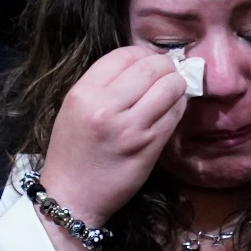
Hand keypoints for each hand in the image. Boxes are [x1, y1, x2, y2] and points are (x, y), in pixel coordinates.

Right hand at [39, 46, 187, 235]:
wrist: (71, 197)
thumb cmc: (73, 152)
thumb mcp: (75, 108)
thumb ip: (103, 84)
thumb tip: (143, 64)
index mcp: (83, 93)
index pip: (124, 54)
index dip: (142, 53)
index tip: (147, 62)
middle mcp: (106, 107)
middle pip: (151, 67)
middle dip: (164, 66)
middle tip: (166, 73)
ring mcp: (130, 128)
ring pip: (170, 87)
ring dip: (176, 84)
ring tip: (172, 90)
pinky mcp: (149, 146)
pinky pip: (175, 114)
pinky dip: (178, 106)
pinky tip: (171, 109)